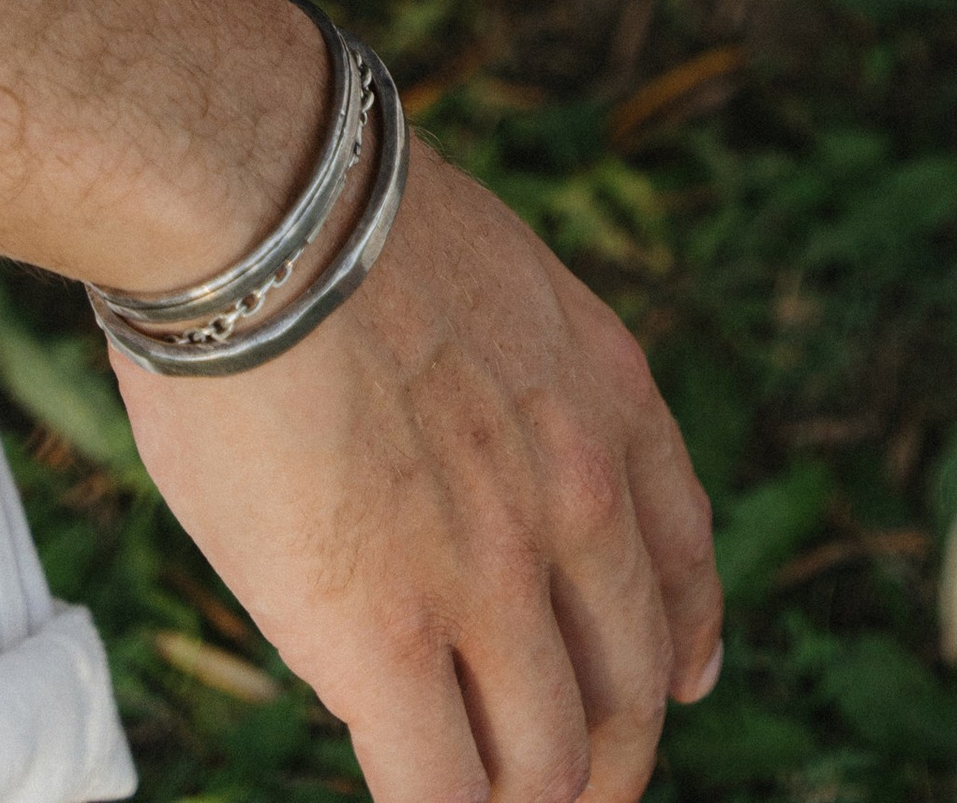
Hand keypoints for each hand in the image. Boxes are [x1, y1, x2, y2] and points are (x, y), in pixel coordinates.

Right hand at [118, 144, 720, 802]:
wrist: (271, 210)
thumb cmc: (337, 225)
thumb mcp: (494, 286)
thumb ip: (512, 388)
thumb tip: (466, 452)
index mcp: (608, 401)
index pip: (683, 556)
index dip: (685, 639)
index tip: (684, 683)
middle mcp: (578, 499)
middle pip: (631, 684)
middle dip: (607, 758)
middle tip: (570, 792)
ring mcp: (489, 578)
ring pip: (549, 762)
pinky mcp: (382, 640)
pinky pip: (439, 792)